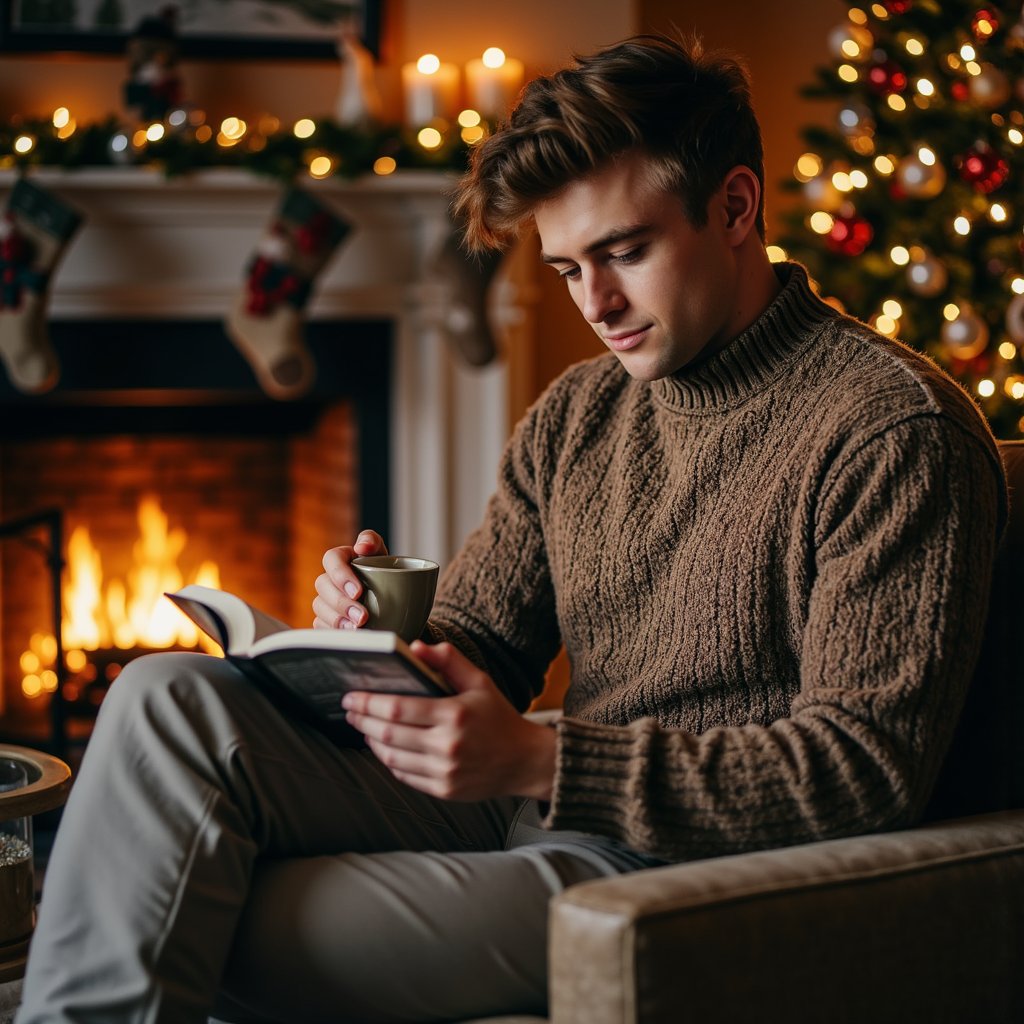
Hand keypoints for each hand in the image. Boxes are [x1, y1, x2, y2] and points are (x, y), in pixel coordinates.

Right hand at [313, 530, 387, 629]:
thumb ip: (372, 542)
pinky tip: (349, 636)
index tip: (359, 591)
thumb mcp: (382, 554)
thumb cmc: (384, 571)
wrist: (392, 598)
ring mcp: (326, 600)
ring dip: (338, 620)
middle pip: (322, 586)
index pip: (331, 558)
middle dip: (341, 603)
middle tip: (362, 616)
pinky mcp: (326, 620)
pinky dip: (334, 632)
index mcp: (342, 558)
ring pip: (320, 608)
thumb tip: (362, 547)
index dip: (341, 574)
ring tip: (358, 629)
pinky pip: (321, 626)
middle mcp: (330, 578)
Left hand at [341, 641, 556, 802]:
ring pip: (392, 757)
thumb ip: (448, 660)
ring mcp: (445, 772)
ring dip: (372, 740)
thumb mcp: (480, 681)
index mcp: (455, 715)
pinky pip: (404, 775)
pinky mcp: (444, 790)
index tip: (352, 696)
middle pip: (389, 734)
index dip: (369, 703)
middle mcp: (448, 746)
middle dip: (363, 720)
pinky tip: (384, 745)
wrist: (524, 761)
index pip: (398, 708)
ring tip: (363, 726)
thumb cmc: (498, 717)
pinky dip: (389, 760)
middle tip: (349, 709)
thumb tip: (415, 647)